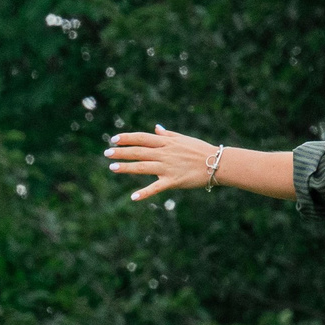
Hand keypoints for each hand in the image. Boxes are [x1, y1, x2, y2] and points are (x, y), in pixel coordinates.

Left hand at [104, 128, 218, 200]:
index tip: (114, 139)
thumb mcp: (184, 139)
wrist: (217, 163)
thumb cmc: (201, 150)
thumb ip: (168, 134)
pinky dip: (145, 192)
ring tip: (112, 167)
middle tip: (107, 153)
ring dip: (126, 167)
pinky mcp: (173, 181)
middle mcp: (165, 153)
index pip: (142, 138)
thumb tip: (156, 128)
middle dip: (121, 152)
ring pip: (143, 167)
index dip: (127, 138)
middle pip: (139, 151)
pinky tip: (133, 197)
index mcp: (167, 142)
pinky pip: (156, 187)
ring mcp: (168, 167)